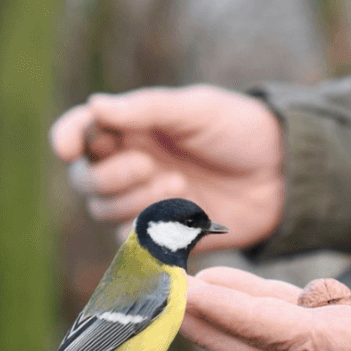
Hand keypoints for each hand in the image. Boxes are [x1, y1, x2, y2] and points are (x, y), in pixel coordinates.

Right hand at [50, 86, 285, 250]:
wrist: (284, 173)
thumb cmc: (240, 130)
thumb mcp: (197, 110)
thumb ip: (146, 110)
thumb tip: (95, 106)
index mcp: (133, 127)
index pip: (81, 131)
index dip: (66, 137)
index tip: (67, 147)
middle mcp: (131, 164)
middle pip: (87, 180)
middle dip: (112, 176)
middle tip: (151, 166)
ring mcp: (146, 202)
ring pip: (105, 212)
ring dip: (136, 202)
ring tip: (181, 186)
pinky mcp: (164, 235)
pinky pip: (132, 244)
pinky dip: (149, 233)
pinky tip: (183, 216)